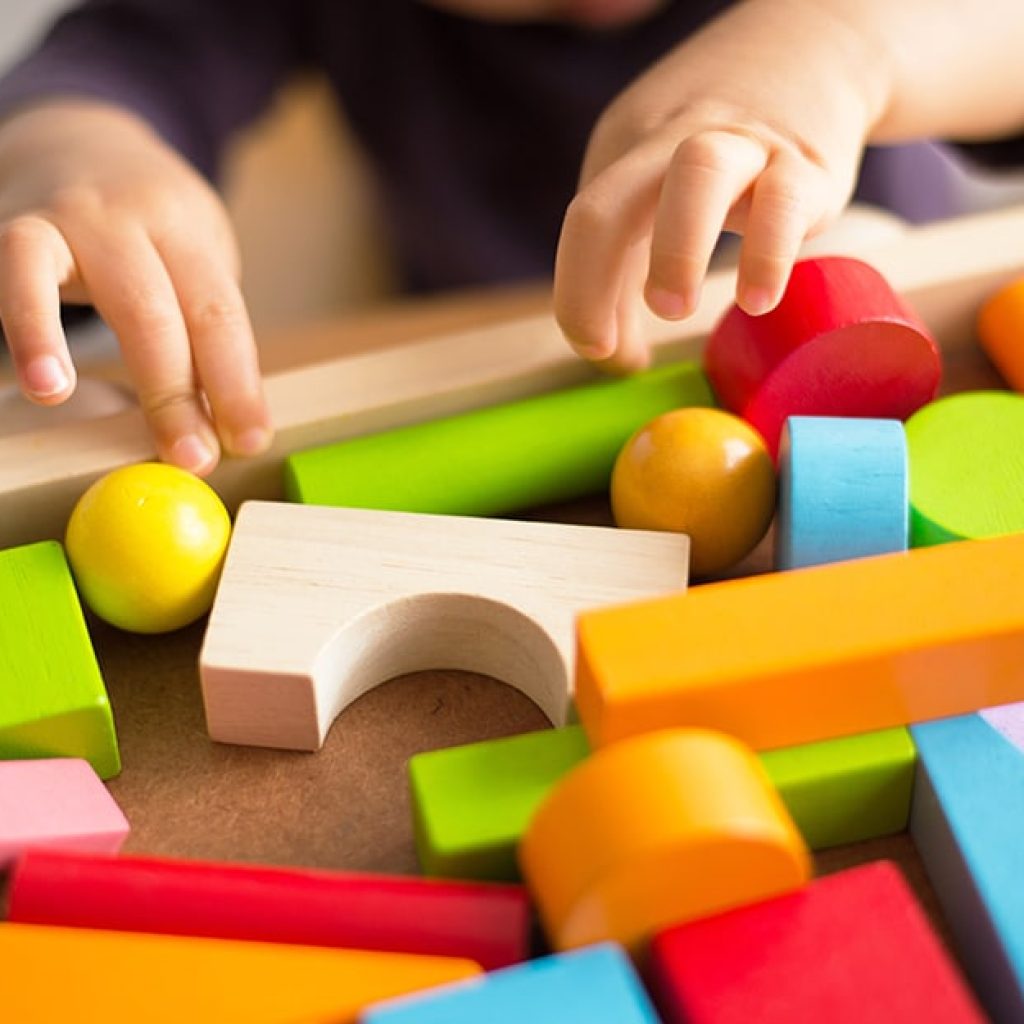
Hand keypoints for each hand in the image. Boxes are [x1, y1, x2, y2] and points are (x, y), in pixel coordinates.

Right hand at [0, 99, 270, 473]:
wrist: (78, 138)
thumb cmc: (149, 226)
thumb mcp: (191, 258)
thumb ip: (201, 328)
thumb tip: (221, 424)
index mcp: (188, 232)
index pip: (219, 316)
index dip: (237, 384)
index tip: (248, 441)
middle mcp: (131, 219)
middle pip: (161, 312)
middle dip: (178, 395)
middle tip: (193, 459)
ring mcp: (67, 219)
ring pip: (82, 286)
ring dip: (76, 349)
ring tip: (79, 403)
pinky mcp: (11, 226)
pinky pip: (15, 274)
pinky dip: (26, 326)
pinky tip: (41, 382)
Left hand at [554, 0, 889, 371]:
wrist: (815, 49)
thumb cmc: (722, 153)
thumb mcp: (658, 194)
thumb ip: (628, 274)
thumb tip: (616, 358)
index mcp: (627, 151)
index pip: (584, 223)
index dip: (578, 297)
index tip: (597, 350)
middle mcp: (672, 140)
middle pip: (612, 199)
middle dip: (596, 276)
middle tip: (606, 345)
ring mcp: (741, 144)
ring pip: (698, 173)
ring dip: (676, 249)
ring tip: (675, 313)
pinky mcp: (805, 163)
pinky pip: (783, 201)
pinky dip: (766, 255)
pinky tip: (758, 300)